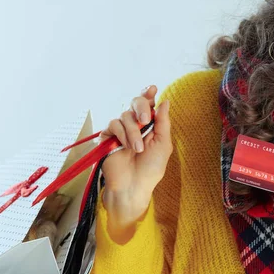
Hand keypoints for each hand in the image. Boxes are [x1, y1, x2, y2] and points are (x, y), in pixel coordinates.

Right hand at [99, 85, 172, 232]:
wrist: (133, 186)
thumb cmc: (151, 169)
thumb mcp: (163, 144)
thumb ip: (163, 122)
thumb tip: (165, 101)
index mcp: (150, 125)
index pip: (148, 104)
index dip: (148, 93)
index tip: (152, 88)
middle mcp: (135, 124)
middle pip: (135, 102)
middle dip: (141, 108)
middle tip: (145, 121)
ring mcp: (121, 130)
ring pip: (124, 116)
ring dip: (132, 132)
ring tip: (137, 149)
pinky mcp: (108, 137)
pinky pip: (112, 125)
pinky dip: (121, 135)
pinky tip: (125, 147)